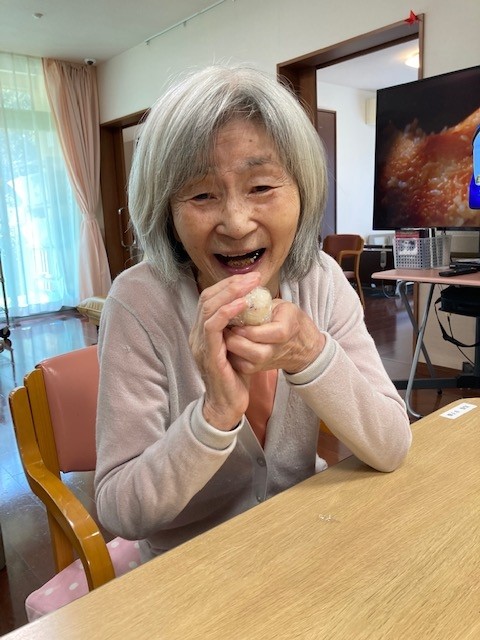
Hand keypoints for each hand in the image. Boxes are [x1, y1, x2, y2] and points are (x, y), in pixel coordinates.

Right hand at [189, 272, 261, 429]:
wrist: (227, 405)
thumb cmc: (234, 376)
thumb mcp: (236, 347)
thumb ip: (237, 329)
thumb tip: (252, 310)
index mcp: (202, 331)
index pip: (209, 299)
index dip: (227, 285)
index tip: (248, 277)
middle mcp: (197, 335)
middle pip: (207, 298)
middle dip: (231, 284)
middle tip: (253, 276)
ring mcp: (200, 344)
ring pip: (208, 308)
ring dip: (230, 293)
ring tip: (249, 285)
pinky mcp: (207, 354)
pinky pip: (213, 327)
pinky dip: (226, 312)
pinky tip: (242, 304)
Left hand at [225, 300, 325, 375]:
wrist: (299, 344)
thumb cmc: (286, 319)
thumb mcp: (282, 305)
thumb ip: (263, 302)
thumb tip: (238, 293)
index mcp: (287, 330)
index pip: (274, 333)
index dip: (251, 328)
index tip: (235, 317)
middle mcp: (277, 350)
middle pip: (257, 353)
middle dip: (237, 340)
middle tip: (223, 327)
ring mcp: (267, 362)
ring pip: (246, 363)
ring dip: (231, 348)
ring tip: (222, 333)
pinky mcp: (257, 369)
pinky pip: (240, 366)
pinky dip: (230, 355)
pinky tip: (224, 342)